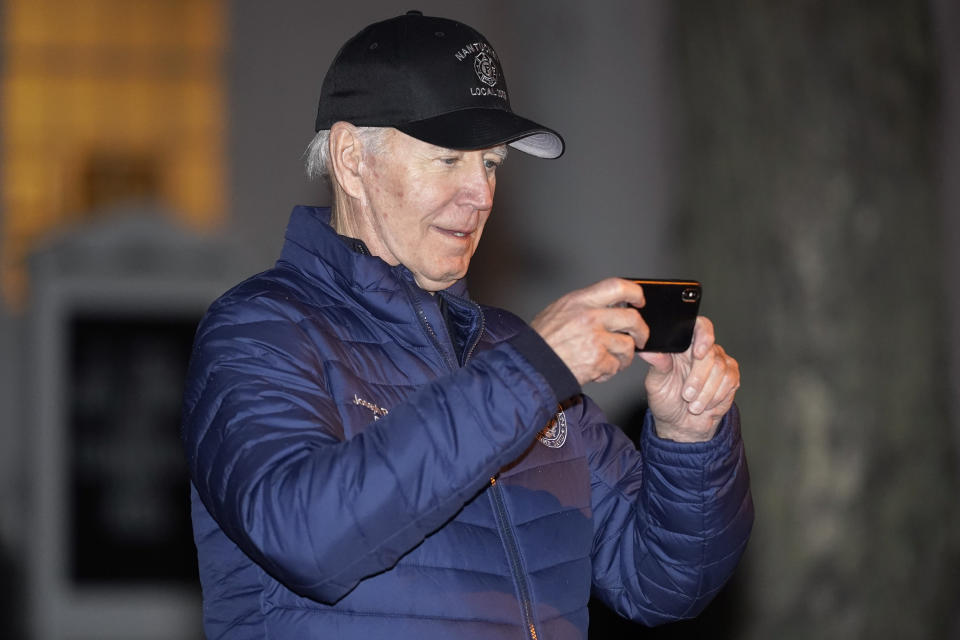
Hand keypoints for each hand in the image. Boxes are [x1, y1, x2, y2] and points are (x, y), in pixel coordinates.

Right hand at [531, 278, 647, 384]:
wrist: (531, 364)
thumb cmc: (542, 339)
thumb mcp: (559, 310)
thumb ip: (585, 305)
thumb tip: (609, 305)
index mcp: (581, 301)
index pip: (618, 287)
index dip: (635, 293)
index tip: (640, 301)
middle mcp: (590, 317)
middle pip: (632, 318)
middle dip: (642, 331)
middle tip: (640, 338)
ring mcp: (595, 339)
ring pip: (627, 346)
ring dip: (623, 357)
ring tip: (611, 360)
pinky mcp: (597, 360)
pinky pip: (615, 366)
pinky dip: (608, 371)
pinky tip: (597, 370)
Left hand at [639, 316, 739, 441]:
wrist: (680, 424)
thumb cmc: (666, 400)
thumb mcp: (656, 383)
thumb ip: (657, 364)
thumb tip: (649, 350)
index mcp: (684, 346)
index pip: (699, 326)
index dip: (703, 336)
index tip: (698, 354)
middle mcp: (703, 351)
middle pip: (711, 353)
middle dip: (698, 378)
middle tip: (686, 395)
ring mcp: (719, 363)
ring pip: (721, 369)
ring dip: (705, 392)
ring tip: (692, 405)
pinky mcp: (731, 378)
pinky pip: (729, 381)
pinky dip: (715, 397)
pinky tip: (704, 405)